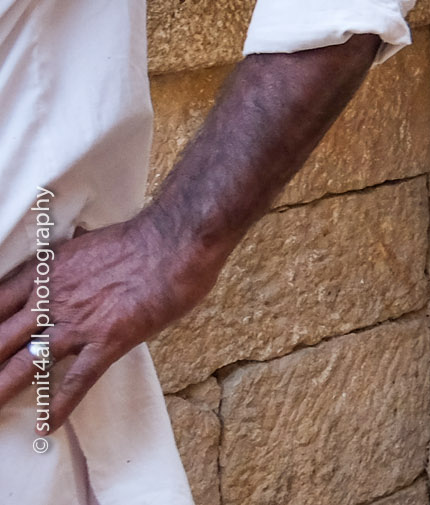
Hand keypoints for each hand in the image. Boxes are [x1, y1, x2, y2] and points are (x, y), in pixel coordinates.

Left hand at [0, 214, 219, 428]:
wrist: (178, 238)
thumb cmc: (142, 237)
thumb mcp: (89, 244)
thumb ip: (72, 257)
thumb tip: (73, 244)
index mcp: (45, 272)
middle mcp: (52, 300)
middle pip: (1, 339)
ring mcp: (78, 323)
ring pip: (26, 364)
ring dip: (3, 388)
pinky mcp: (108, 341)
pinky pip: (76, 380)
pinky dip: (60, 406)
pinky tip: (48, 425)